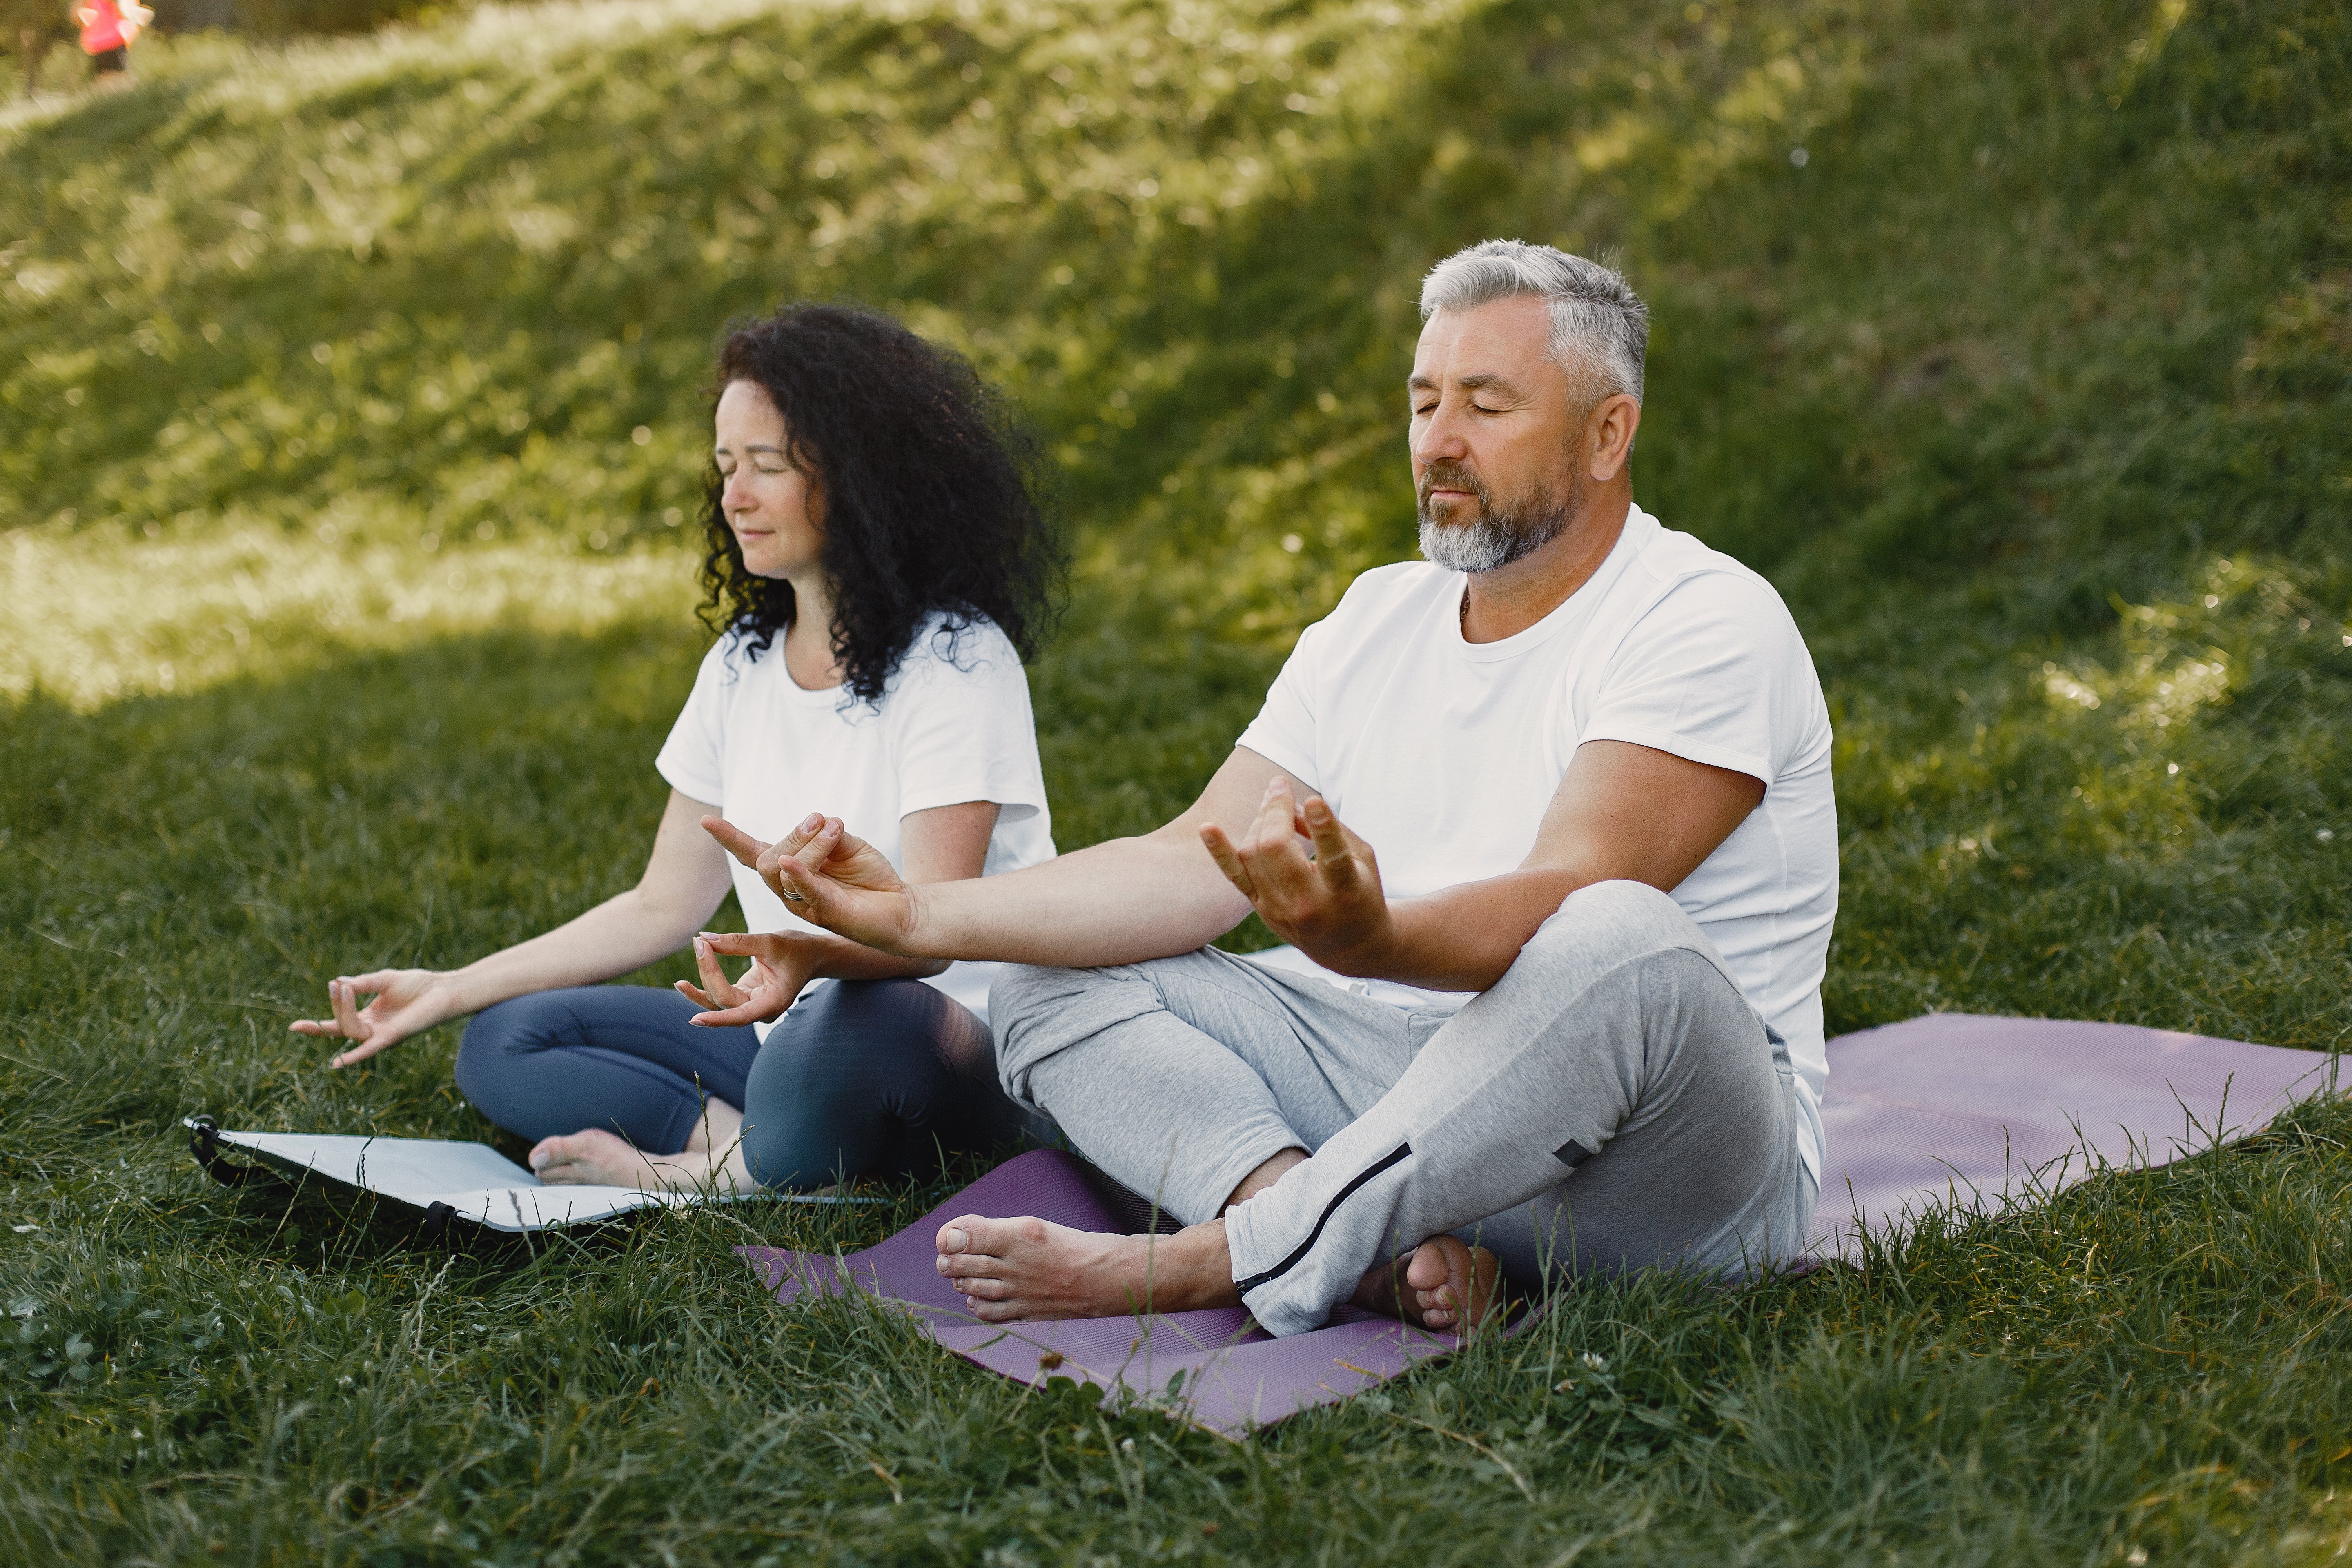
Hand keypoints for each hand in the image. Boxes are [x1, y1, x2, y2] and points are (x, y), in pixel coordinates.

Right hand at [290, 969, 455, 1067]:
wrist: (443, 989)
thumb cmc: (418, 985)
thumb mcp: (384, 980)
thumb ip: (362, 983)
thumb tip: (339, 982)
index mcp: (369, 1018)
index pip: (337, 1024)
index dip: (316, 1027)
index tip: (292, 1026)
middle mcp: (373, 1030)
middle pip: (342, 1026)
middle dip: (335, 1005)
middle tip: (336, 985)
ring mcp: (382, 1035)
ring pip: (352, 1030)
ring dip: (344, 1009)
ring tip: (344, 988)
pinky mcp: (393, 1036)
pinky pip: (370, 1048)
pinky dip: (355, 1055)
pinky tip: (338, 1062)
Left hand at [675, 932, 819, 1026]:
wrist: (812, 954)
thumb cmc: (797, 949)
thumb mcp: (769, 942)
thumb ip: (737, 943)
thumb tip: (703, 939)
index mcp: (774, 1002)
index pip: (741, 1015)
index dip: (718, 1019)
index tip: (695, 1019)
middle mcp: (761, 1010)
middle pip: (724, 1001)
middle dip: (708, 973)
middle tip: (699, 943)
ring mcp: (751, 1005)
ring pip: (718, 1001)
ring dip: (700, 984)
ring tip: (687, 964)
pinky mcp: (743, 997)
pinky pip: (718, 996)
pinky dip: (703, 986)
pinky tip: (683, 984)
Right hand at [701, 811, 923, 953]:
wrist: (902, 907)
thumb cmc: (870, 876)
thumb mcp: (846, 843)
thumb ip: (826, 834)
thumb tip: (817, 822)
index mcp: (791, 870)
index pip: (752, 853)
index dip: (729, 838)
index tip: (705, 820)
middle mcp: (790, 889)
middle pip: (768, 860)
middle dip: (792, 835)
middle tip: (821, 820)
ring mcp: (805, 904)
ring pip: (783, 873)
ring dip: (807, 845)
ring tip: (834, 828)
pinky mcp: (826, 912)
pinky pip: (806, 892)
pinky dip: (799, 873)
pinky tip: (793, 863)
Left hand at [1199, 778, 1397, 974]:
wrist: (1349, 945)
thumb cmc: (1361, 889)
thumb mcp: (1362, 858)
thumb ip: (1332, 829)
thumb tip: (1290, 803)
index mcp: (1346, 890)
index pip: (1332, 857)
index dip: (1322, 827)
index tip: (1313, 800)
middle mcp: (1310, 903)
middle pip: (1276, 848)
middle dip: (1275, 809)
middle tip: (1279, 784)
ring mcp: (1281, 909)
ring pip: (1253, 853)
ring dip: (1259, 820)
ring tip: (1272, 804)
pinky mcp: (1263, 909)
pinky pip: (1235, 876)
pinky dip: (1219, 851)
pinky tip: (1207, 828)